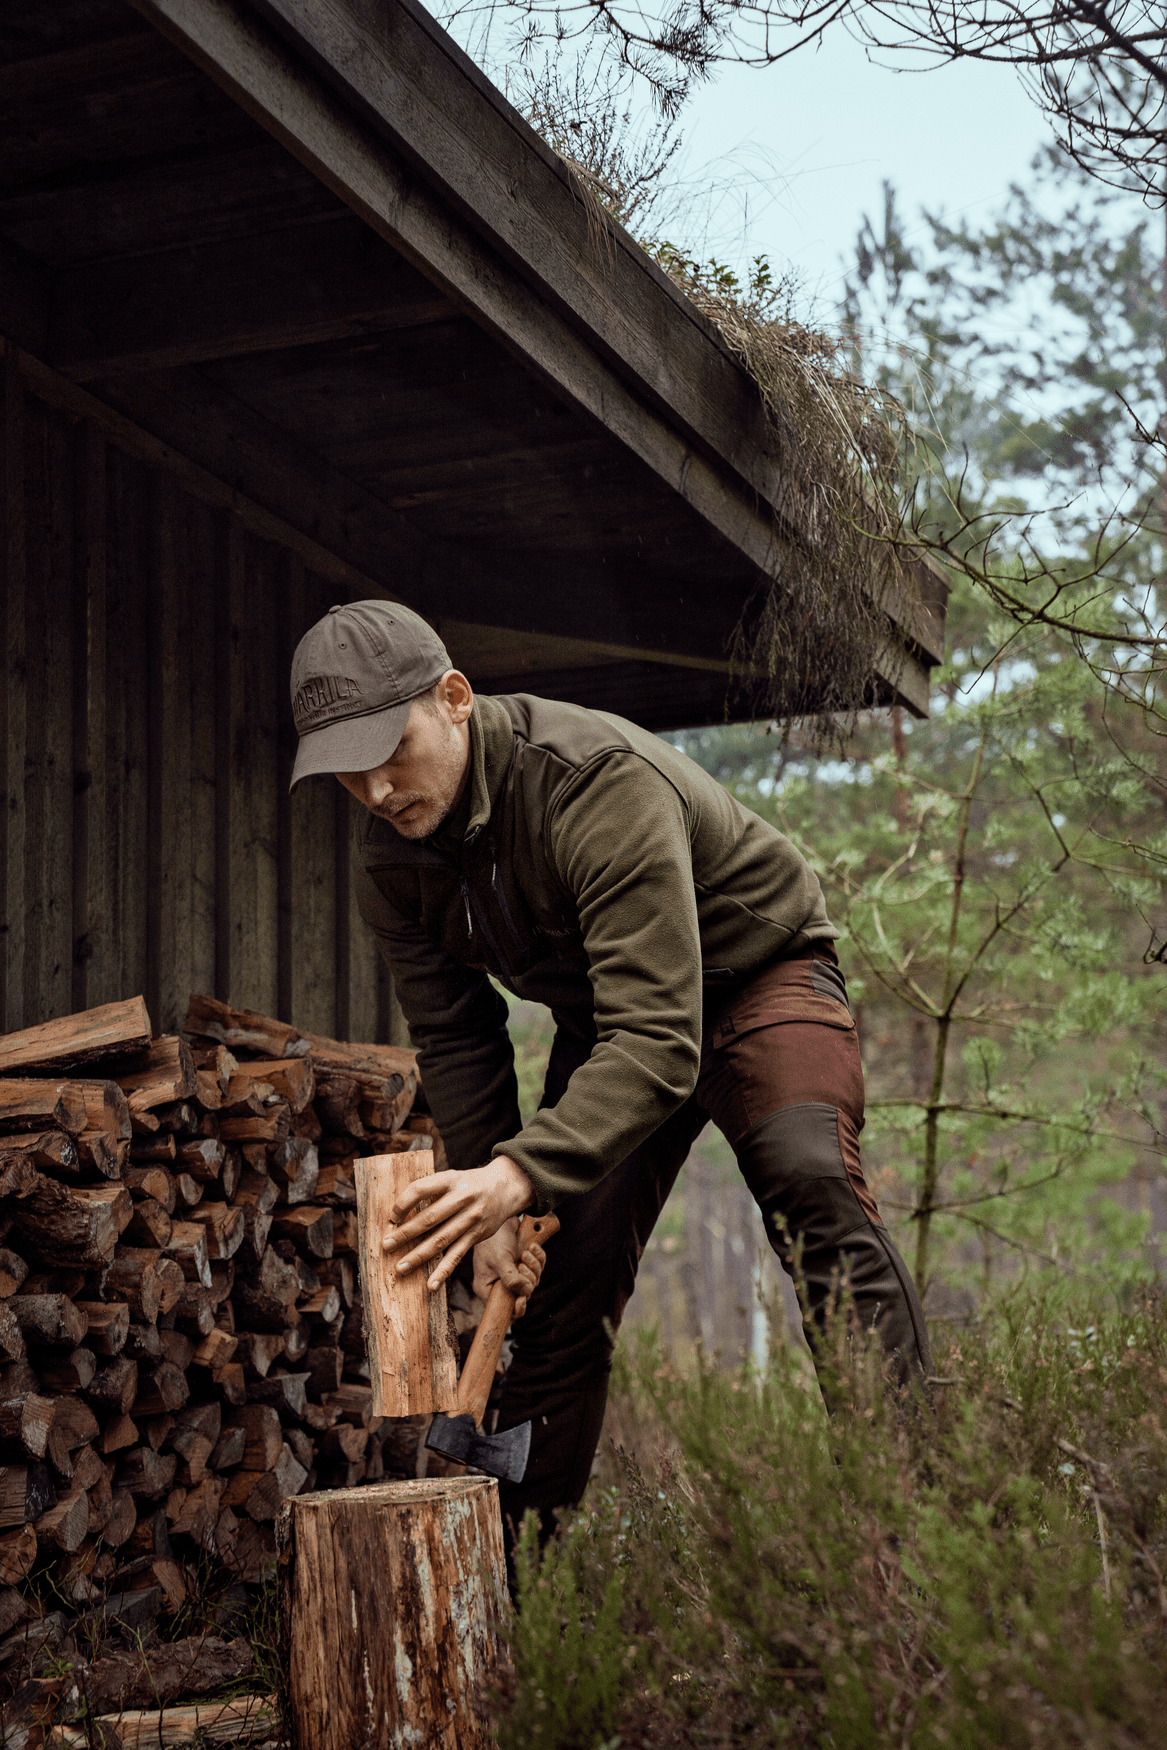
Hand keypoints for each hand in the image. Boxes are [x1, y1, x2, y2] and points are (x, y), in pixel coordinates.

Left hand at [382, 1155, 532, 1292]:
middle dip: (405, 1234)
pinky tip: (431, 1285)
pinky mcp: (476, 1236)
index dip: (403, 1203)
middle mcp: (462, 1199)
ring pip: (441, 1240)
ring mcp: (470, 1219)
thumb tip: (399, 1212)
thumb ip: (429, 1190)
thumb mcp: (451, 1178)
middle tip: (387, 1245)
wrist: (504, 1188)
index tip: (391, 1217)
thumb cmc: (469, 1184)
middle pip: (429, 1219)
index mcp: (450, 1180)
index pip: (420, 1189)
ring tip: (400, 1267)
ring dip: (419, 1256)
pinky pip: (457, 1255)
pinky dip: (443, 1271)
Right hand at [472, 1222, 546, 1318]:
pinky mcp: (522, 1263)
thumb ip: (511, 1278)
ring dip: (534, 1267)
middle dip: (528, 1279)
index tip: (522, 1299)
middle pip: (523, 1294)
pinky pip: (538, 1268)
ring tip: (526, 1253)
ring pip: (532, 1281)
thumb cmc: (493, 1239)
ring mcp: (512, 1274)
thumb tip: (525, 1293)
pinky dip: (538, 1258)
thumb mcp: (500, 1259)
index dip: (516, 1308)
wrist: (499, 1217)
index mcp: (487, 1288)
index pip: (503, 1309)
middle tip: (522, 1265)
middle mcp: (500, 1283)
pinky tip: (532, 1247)